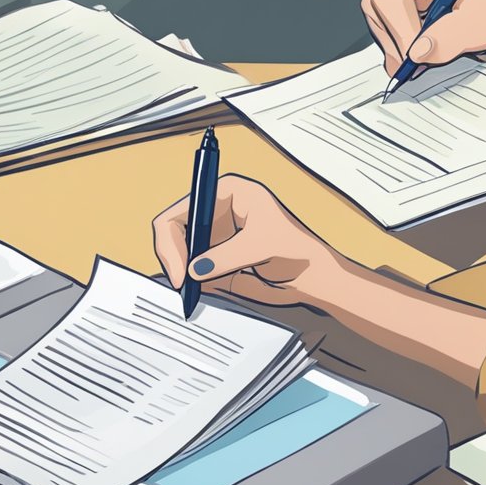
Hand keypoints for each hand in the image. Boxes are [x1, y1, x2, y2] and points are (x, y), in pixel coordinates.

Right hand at [152, 174, 348, 307]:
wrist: (312, 276)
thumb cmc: (297, 250)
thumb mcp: (261, 247)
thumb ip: (226, 257)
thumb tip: (193, 270)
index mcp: (227, 192)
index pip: (182, 210)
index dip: (173, 240)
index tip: (181, 271)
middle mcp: (215, 210)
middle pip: (174, 230)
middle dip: (174, 257)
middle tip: (182, 286)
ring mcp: (213, 234)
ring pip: (179, 250)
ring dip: (180, 270)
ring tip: (190, 292)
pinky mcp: (214, 256)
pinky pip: (190, 267)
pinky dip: (188, 281)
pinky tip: (195, 292)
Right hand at [361, 0, 485, 76]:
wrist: (484, 23)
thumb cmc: (484, 13)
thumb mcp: (478, 23)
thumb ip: (453, 35)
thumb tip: (419, 52)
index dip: (401, 25)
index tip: (414, 52)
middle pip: (377, 9)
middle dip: (397, 40)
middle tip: (415, 61)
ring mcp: (391, 0)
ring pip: (378, 27)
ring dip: (397, 50)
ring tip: (424, 58)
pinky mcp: (388, 21)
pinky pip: (382, 41)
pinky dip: (397, 58)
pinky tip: (416, 60)